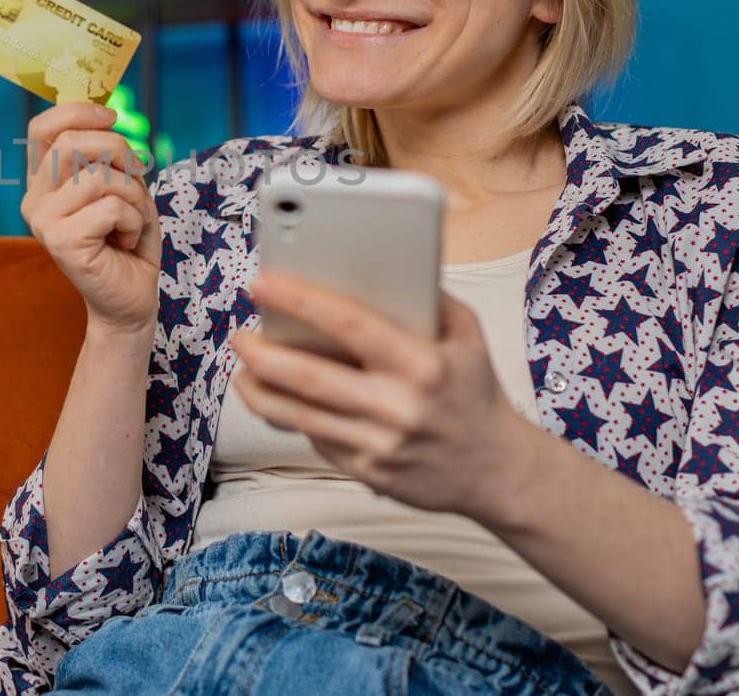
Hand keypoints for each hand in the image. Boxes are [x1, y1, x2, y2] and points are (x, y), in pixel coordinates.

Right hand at [18, 101, 160, 341]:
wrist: (130, 297)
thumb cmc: (127, 237)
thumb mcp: (120, 184)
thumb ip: (105, 153)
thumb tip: (106, 114)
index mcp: (43, 182)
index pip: (43, 127)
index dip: (78, 112)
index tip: (112, 117)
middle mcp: (34, 200)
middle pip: (73, 143)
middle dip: (120, 152)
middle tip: (137, 177)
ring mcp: (43, 222)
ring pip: (98, 176)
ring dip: (133, 195)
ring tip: (131, 219)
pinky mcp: (61, 242)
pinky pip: (111, 207)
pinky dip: (134, 220)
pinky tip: (126, 240)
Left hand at [228, 269, 534, 522]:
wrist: (498, 470)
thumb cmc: (476, 393)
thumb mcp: (467, 335)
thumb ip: (427, 298)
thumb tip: (375, 265)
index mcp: (423, 365)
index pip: (350, 324)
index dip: (300, 300)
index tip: (263, 284)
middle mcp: (398, 407)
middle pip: (308, 377)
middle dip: (262, 353)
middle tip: (240, 334)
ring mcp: (380, 445)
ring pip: (299, 415)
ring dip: (259, 389)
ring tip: (243, 367)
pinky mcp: (367, 473)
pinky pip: (316, 438)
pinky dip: (291, 415)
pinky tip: (276, 397)